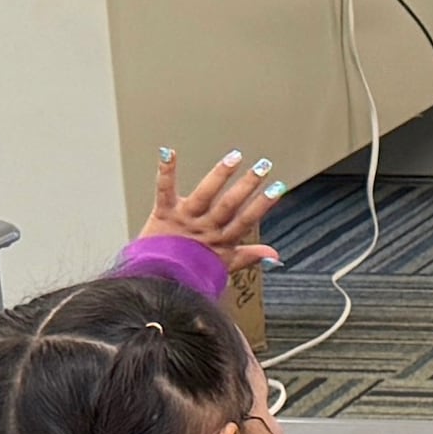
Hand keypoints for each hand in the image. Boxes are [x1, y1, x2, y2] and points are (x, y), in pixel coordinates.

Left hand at [143, 146, 282, 294]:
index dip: (262, 205)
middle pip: (228, 205)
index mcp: (219, 241)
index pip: (245, 221)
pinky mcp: (163, 214)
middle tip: (262, 167)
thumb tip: (274, 256)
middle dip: (247, 185)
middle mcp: (204, 228)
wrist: (155, 282)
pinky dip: (166, 170)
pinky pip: (164, 189)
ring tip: (234, 158)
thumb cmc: (189, 272)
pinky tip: (168, 151)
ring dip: (220, 175)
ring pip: (204, 195)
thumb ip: (249, 257)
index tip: (277, 188)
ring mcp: (184, 220)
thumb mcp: (222, 266)